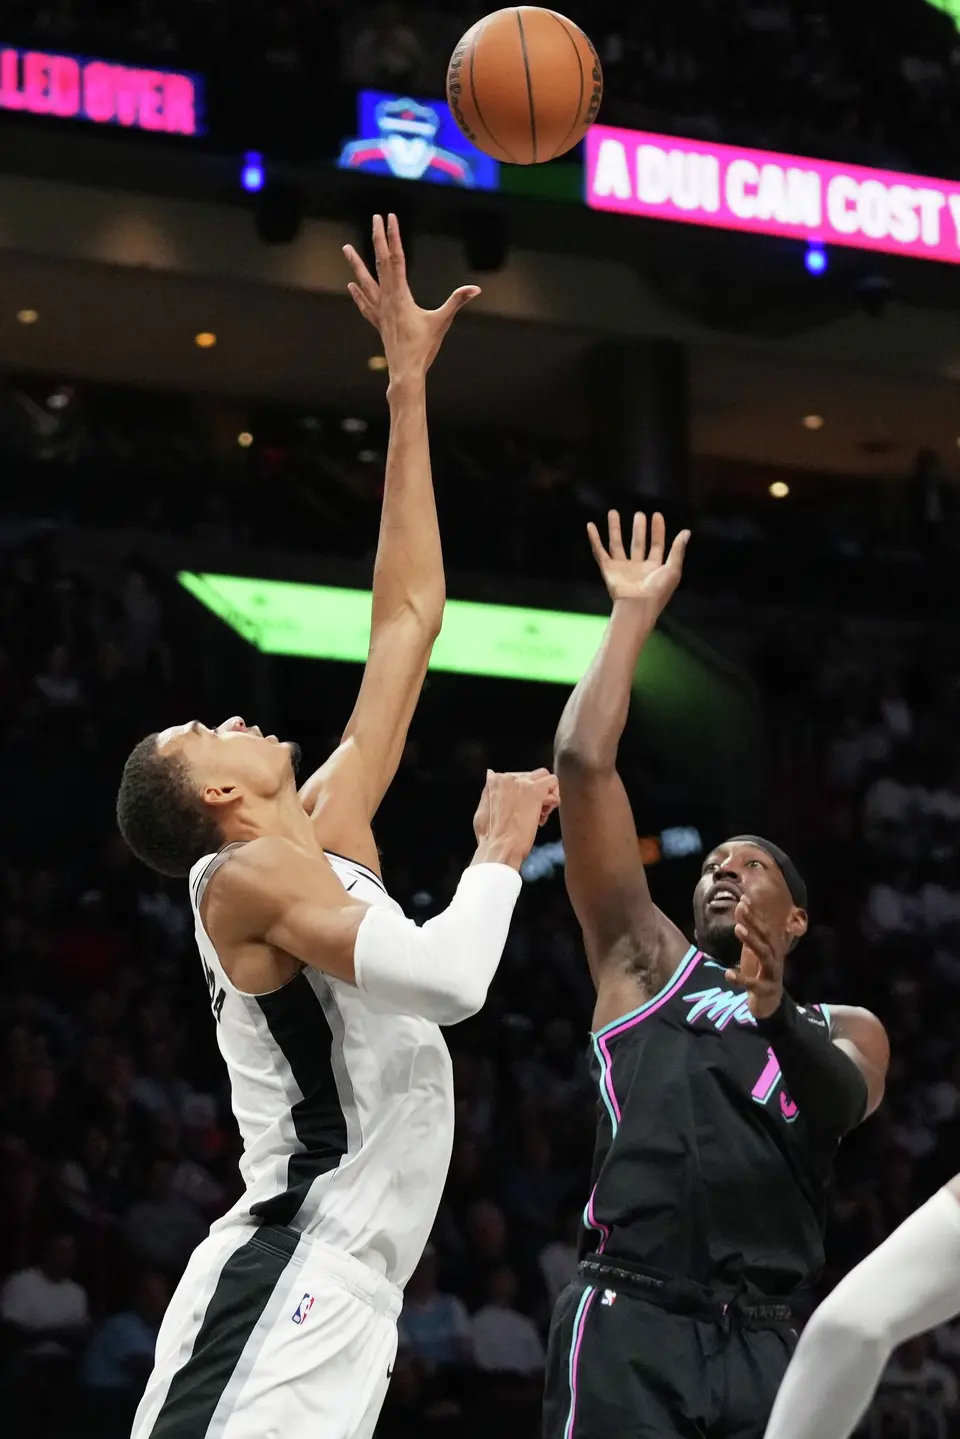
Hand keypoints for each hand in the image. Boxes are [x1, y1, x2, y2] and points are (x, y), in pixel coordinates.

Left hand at [343, 213, 480, 382]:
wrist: (405, 372)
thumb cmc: (424, 348)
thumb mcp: (442, 322)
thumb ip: (457, 302)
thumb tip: (475, 289)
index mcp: (401, 295)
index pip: (397, 258)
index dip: (394, 236)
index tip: (390, 218)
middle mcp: (387, 299)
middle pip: (380, 262)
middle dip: (378, 238)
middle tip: (375, 218)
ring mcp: (380, 311)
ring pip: (365, 281)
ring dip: (356, 263)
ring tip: (346, 248)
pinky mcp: (378, 323)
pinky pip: (365, 304)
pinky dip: (358, 293)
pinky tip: (352, 285)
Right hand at [473, 768, 559, 869]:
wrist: (500, 846)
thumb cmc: (490, 836)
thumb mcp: (482, 810)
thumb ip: (488, 792)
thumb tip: (490, 774)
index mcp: (494, 781)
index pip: (517, 778)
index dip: (522, 794)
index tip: (522, 809)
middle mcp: (508, 777)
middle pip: (532, 776)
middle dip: (536, 793)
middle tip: (534, 813)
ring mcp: (522, 783)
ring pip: (545, 776)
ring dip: (547, 792)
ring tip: (542, 811)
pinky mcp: (536, 791)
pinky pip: (553, 783)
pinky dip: (553, 799)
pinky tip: (545, 814)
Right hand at [587, 511, 689, 612]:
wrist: (638, 605)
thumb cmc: (657, 591)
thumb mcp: (673, 568)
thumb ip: (678, 550)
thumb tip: (686, 532)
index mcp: (654, 568)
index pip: (656, 545)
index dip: (658, 531)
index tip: (657, 515)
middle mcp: (637, 568)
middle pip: (637, 544)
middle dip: (638, 529)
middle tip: (639, 514)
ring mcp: (621, 569)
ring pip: (617, 544)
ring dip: (614, 528)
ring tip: (613, 512)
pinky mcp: (608, 570)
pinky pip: (600, 552)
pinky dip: (594, 539)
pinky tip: (591, 526)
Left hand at [724, 897, 784, 1019]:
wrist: (771, 1003)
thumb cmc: (762, 973)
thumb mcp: (755, 951)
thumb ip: (749, 931)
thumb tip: (741, 906)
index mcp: (771, 948)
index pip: (764, 927)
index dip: (754, 913)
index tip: (744, 898)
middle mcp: (774, 957)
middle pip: (765, 936)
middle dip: (753, 921)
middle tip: (741, 907)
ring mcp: (771, 973)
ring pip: (763, 954)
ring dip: (752, 940)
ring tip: (738, 929)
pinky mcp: (765, 989)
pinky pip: (752, 984)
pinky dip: (740, 979)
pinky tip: (728, 974)